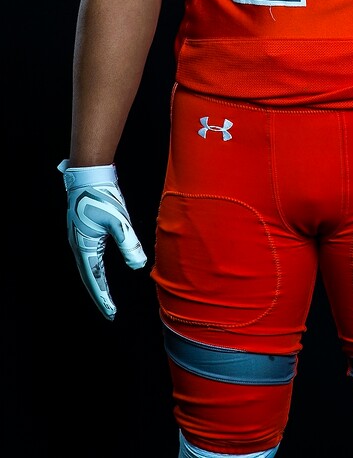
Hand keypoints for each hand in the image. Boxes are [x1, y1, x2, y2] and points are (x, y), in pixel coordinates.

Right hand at [58, 159, 147, 319]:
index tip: (111, 313)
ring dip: (96, 283)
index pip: (95, 280)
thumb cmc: (103, 196)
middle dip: (99, 295)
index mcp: (85, 247)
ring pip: (87, 267)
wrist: (88, 174)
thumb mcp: (119, 221)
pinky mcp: (81, 230)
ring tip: (105, 296)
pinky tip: (100, 269)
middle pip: (88, 277)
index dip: (103, 298)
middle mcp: (78, 246)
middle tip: (109, 312)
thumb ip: (129, 244)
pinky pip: (87, 256)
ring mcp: (77, 238)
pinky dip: (94, 269)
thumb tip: (139, 266)